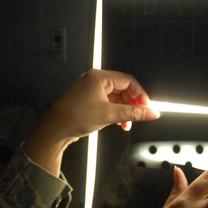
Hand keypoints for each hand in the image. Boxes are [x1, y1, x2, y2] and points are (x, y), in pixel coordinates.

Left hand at [23, 69, 159, 174]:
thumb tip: (152, 112)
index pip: (128, 81)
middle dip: (132, 104)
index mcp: (99, 77)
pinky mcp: (89, 101)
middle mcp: (95, 81)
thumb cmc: (75, 117)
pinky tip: (119, 123)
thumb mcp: (109, 115)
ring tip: (127, 123)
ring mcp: (91, 90)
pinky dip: (116, 112)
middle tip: (140, 116)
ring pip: (116, 98)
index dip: (140, 95)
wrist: (56, 130)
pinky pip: (108, 103)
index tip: (148, 107)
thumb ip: (133, 113)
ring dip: (124, 110)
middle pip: (123, 89)